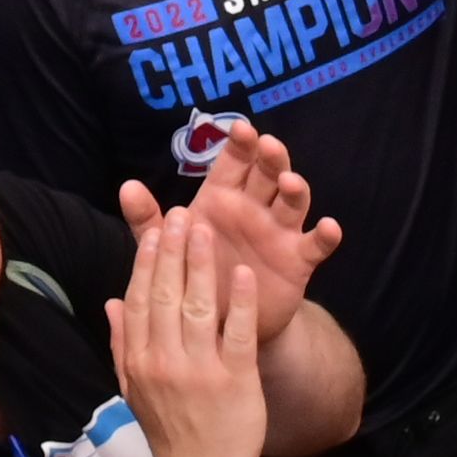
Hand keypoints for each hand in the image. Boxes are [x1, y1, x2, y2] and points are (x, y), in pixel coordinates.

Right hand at [108, 207, 272, 456]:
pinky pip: (236, 333)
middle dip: (172, 251)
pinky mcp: (235, 379)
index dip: (146, 262)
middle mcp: (164, 362)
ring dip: (201, 265)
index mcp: (139, 362)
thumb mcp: (133, 389)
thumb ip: (122, 344)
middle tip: (181, 214)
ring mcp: (200, 370)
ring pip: (197, 306)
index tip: (155, 230)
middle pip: (166, 295)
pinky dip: (239, 301)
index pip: (140, 300)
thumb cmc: (169, 431)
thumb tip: (111, 301)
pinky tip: (243, 274)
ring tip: (206, 230)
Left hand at [168, 128, 344, 321]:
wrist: (220, 326)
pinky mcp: (298, 260)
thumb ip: (149, 221)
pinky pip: (316, 244)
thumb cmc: (193, 275)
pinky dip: (326, 235)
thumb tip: (126, 186)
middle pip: (268, 172)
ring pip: (294, 201)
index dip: (240, 144)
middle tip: (267, 146)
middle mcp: (255, 207)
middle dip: (270, 157)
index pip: (234, 162)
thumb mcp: (169, 249)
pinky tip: (330, 228)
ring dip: (296, 189)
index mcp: (223, 197)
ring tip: (291, 183)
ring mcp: (280, 231)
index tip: (240, 129)